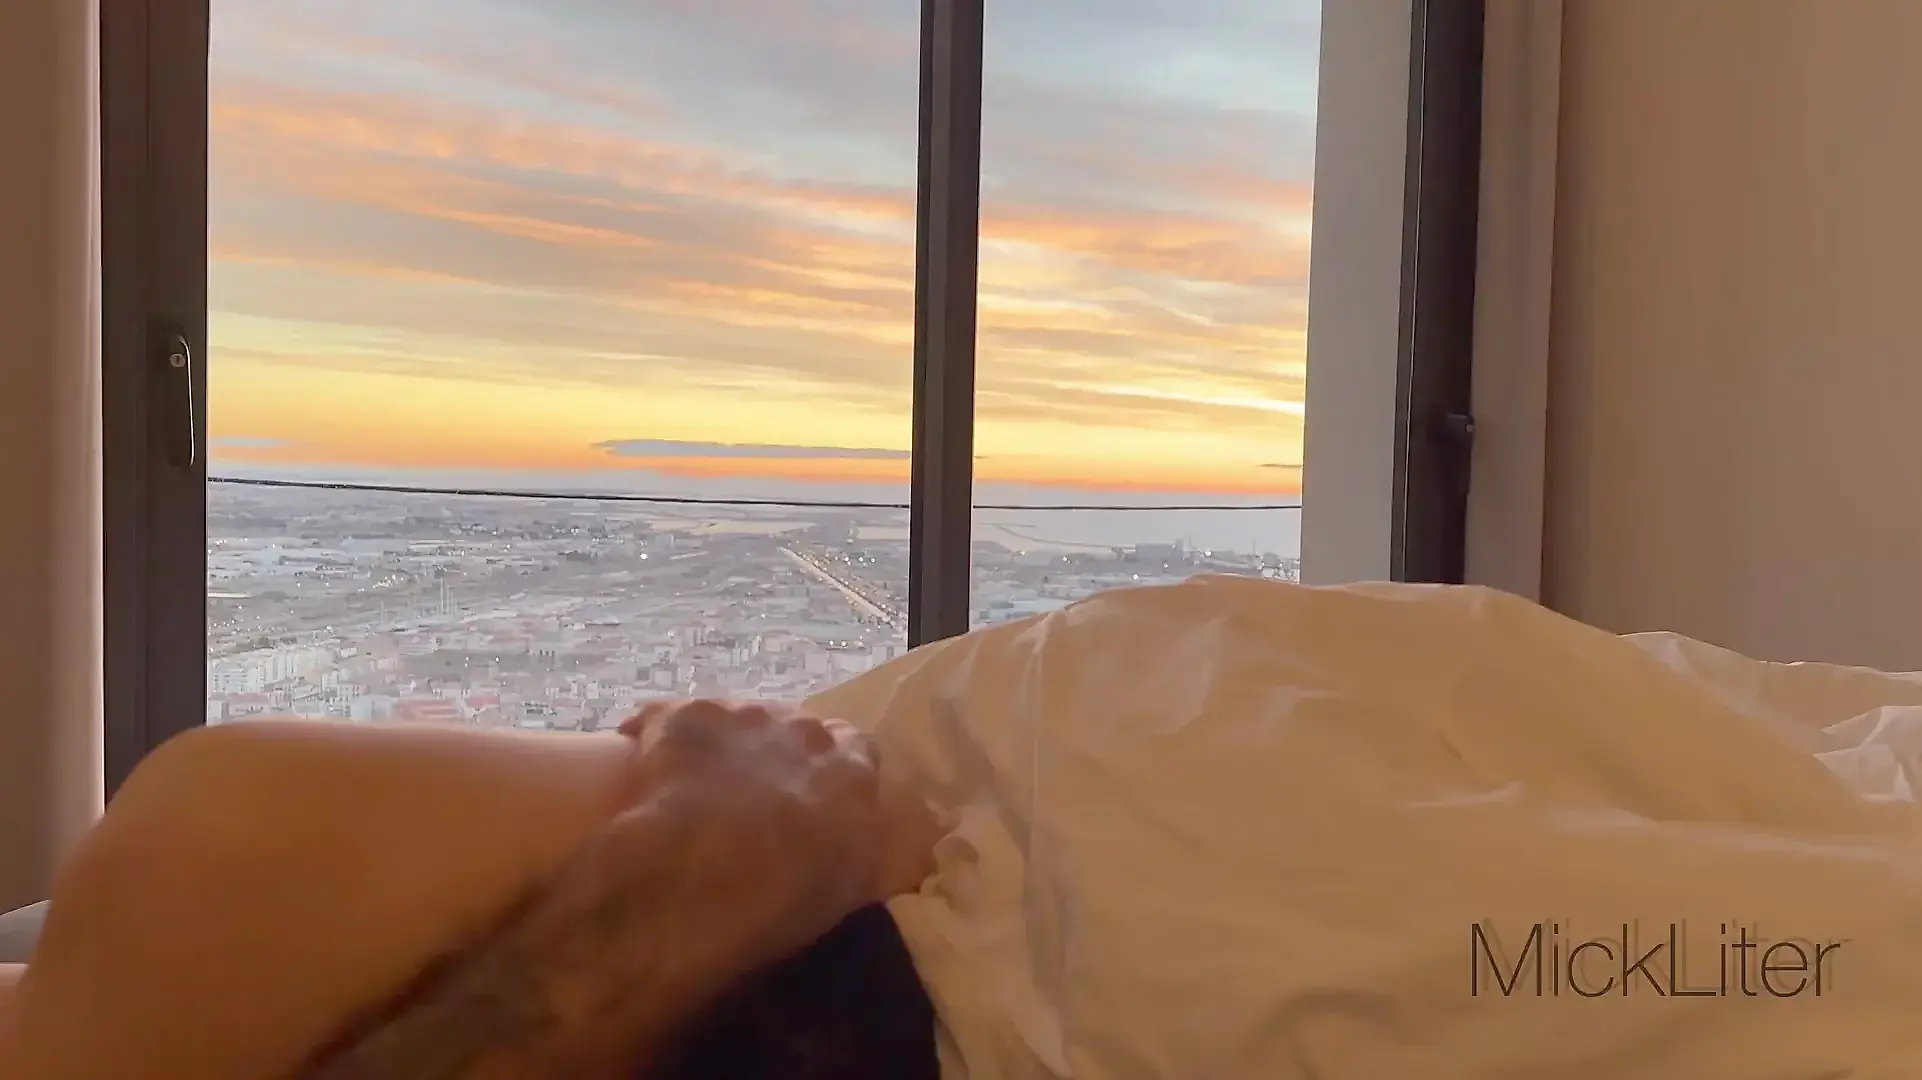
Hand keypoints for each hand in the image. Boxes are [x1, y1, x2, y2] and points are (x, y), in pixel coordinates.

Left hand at [620, 700, 939, 903]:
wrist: (708, 875)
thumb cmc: (792, 891)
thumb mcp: (860, 884)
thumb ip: (893, 859)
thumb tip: (922, 853)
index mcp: (851, 764)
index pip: (856, 750)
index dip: (832, 774)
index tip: (815, 801)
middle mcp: (801, 725)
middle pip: (790, 728)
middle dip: (774, 753)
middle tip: (750, 796)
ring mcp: (739, 713)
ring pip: (729, 717)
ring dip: (718, 743)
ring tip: (693, 782)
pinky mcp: (680, 716)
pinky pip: (660, 716)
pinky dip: (650, 733)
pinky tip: (632, 750)